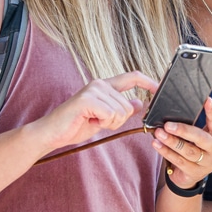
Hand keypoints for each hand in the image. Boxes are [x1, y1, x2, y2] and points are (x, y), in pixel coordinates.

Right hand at [32, 71, 151, 153]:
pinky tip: (89, 121)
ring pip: (120, 111)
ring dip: (109, 123)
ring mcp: (93, 89)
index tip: (159, 89)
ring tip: (92, 121)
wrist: (51, 133)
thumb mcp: (104, 118)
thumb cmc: (76, 125)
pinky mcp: (87, 99)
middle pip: (128, 105)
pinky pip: (110, 114)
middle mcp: (100, 84)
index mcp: (105, 86)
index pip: (133, 77)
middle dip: (118, 120)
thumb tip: (138, 104)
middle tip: (99, 122)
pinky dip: (103, 123)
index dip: (149, 82)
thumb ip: (120, 109)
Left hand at [152, 97, 211, 188]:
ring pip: (188, 151)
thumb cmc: (193, 148)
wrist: (191, 176)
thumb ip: (192, 125)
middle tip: (168, 125)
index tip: (207, 100)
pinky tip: (157, 145)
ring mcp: (206, 163)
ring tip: (159, 133)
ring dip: (171, 142)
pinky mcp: (194, 173)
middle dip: (184, 131)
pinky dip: (166, 152)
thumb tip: (174, 109)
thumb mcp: (197, 137)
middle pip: (201, 138)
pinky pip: (179, 161)